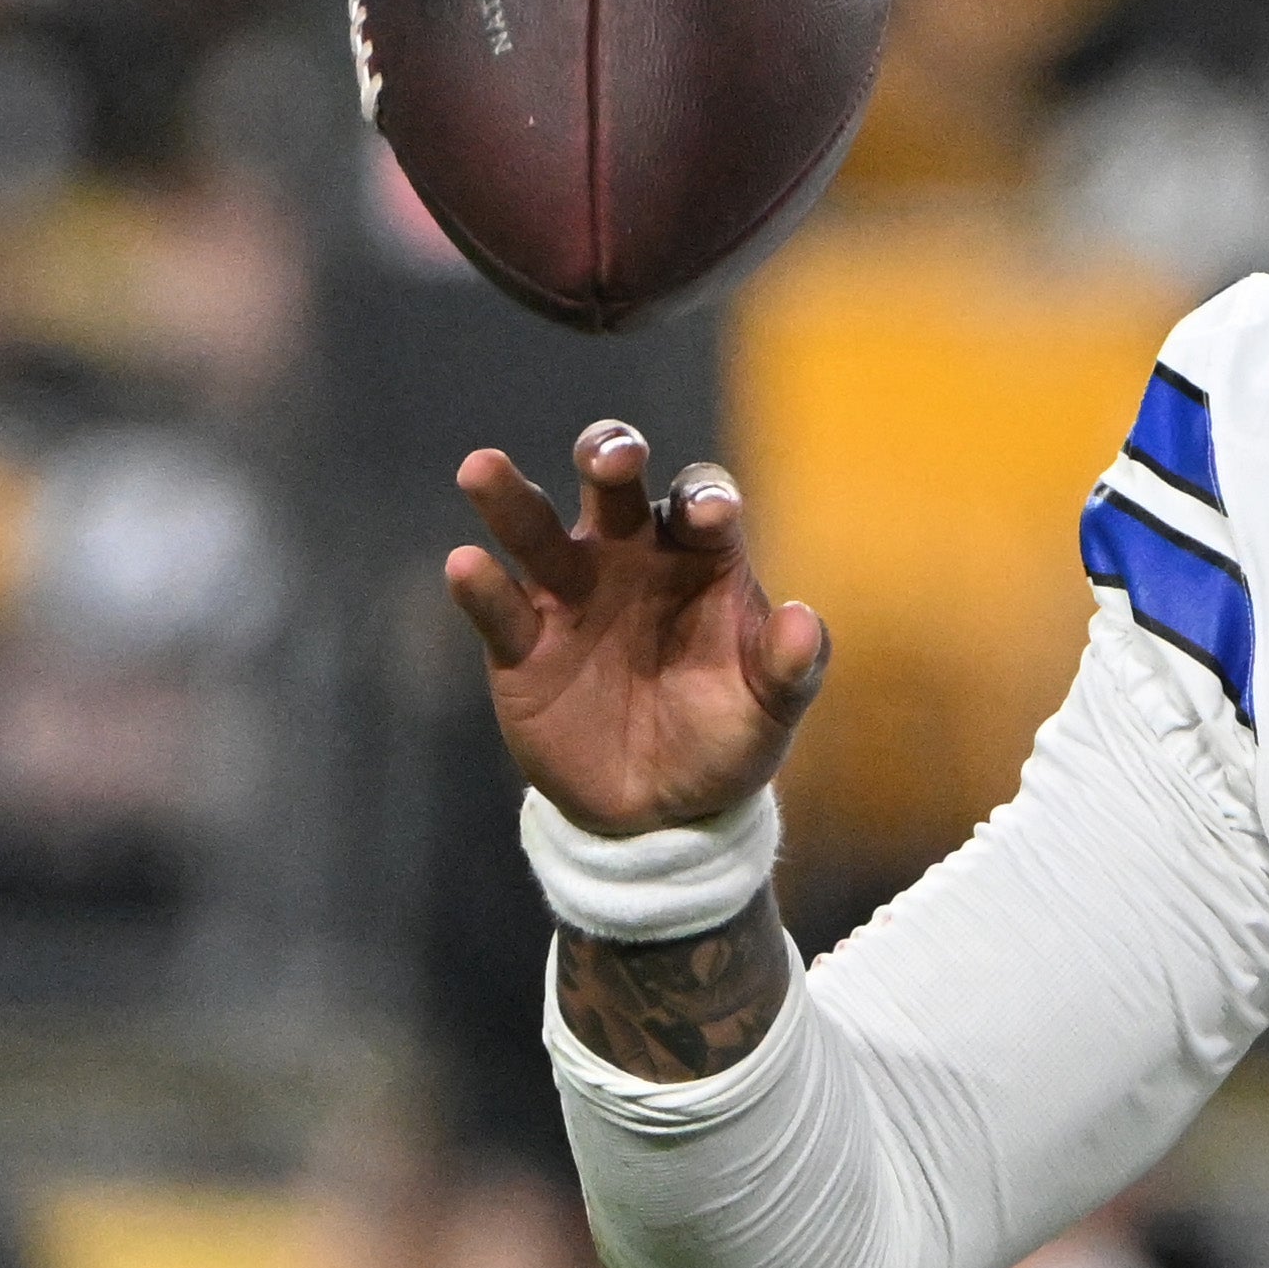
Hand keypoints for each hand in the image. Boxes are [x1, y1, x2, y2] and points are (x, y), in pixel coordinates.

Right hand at [447, 423, 831, 838]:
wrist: (660, 812)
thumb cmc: (723, 740)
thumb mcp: (769, 714)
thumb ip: (791, 668)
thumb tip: (801, 621)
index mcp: (698, 557)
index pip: (699, 503)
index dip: (704, 499)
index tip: (707, 515)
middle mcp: (629, 556)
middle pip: (614, 486)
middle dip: (610, 455)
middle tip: (610, 458)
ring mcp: (570, 594)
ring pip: (537, 529)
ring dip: (511, 499)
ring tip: (481, 469)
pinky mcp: (521, 645)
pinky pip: (499, 607)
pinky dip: (482, 587)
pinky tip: (468, 566)